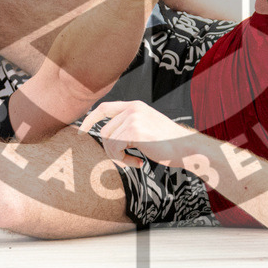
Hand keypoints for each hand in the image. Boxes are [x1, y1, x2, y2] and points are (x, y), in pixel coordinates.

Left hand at [81, 100, 195, 168]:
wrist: (186, 147)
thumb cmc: (168, 142)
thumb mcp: (147, 125)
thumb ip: (129, 125)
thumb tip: (106, 136)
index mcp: (135, 105)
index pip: (104, 108)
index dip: (90, 119)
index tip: (81, 131)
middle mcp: (133, 108)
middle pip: (105, 131)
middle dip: (111, 150)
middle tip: (126, 159)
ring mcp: (133, 118)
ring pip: (108, 142)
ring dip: (119, 157)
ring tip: (135, 160)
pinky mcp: (134, 131)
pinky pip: (115, 149)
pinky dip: (124, 160)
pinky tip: (139, 162)